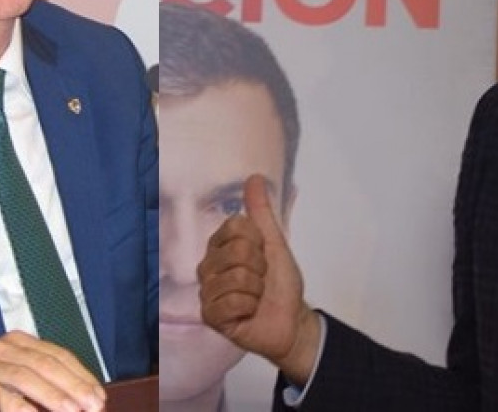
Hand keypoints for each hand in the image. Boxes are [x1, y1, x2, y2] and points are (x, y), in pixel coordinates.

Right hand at [0, 331, 105, 411]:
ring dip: (53, 396)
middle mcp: (4, 347)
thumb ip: (50, 384)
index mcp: (21, 342)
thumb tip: (88, 400)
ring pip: (26, 377)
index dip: (82, 376)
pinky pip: (3, 396)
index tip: (99, 397)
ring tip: (73, 411)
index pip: (59, 355)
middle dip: (74, 386)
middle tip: (93, 406)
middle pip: (46, 364)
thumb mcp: (25, 378)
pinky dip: (24, 408)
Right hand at [198, 174, 321, 384]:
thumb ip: (261, 212)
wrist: (291, 320)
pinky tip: (247, 313)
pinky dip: (248, 307)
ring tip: (256, 297)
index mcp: (220, 245)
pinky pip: (230, 302)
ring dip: (256, 290)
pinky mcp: (209, 315)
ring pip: (235, 278)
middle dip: (259, 268)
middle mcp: (208, 265)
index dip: (258, 242)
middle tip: (261, 280)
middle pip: (236, 251)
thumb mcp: (275, 243)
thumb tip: (254, 177)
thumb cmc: (280, 282)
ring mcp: (206, 290)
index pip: (236, 226)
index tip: (264, 256)